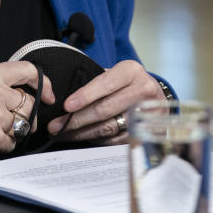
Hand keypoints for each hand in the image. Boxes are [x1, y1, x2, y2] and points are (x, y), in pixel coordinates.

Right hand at [0, 62, 54, 177]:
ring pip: (24, 124)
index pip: (27, 70)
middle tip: (8, 122)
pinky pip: (13, 142)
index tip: (48, 94)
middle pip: (30, 103)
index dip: (43, 83)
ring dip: (13, 131)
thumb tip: (24, 92)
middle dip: (25, 115)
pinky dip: (2, 145)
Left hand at [46, 60, 162, 144]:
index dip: (84, 96)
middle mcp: (143, 90)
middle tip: (56, 126)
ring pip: (109, 127)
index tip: (66, 106)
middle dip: (77, 119)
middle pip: (105, 109)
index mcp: (131, 71)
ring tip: (64, 134)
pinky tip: (84, 139)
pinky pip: (116, 140)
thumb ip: (97, 82)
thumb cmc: (127, 83)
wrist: (157, 97)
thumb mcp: (116, 74)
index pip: (105, 84)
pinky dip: (98, 140)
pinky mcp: (147, 132)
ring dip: (83, 133)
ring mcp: (147, 113)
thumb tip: (67, 98)